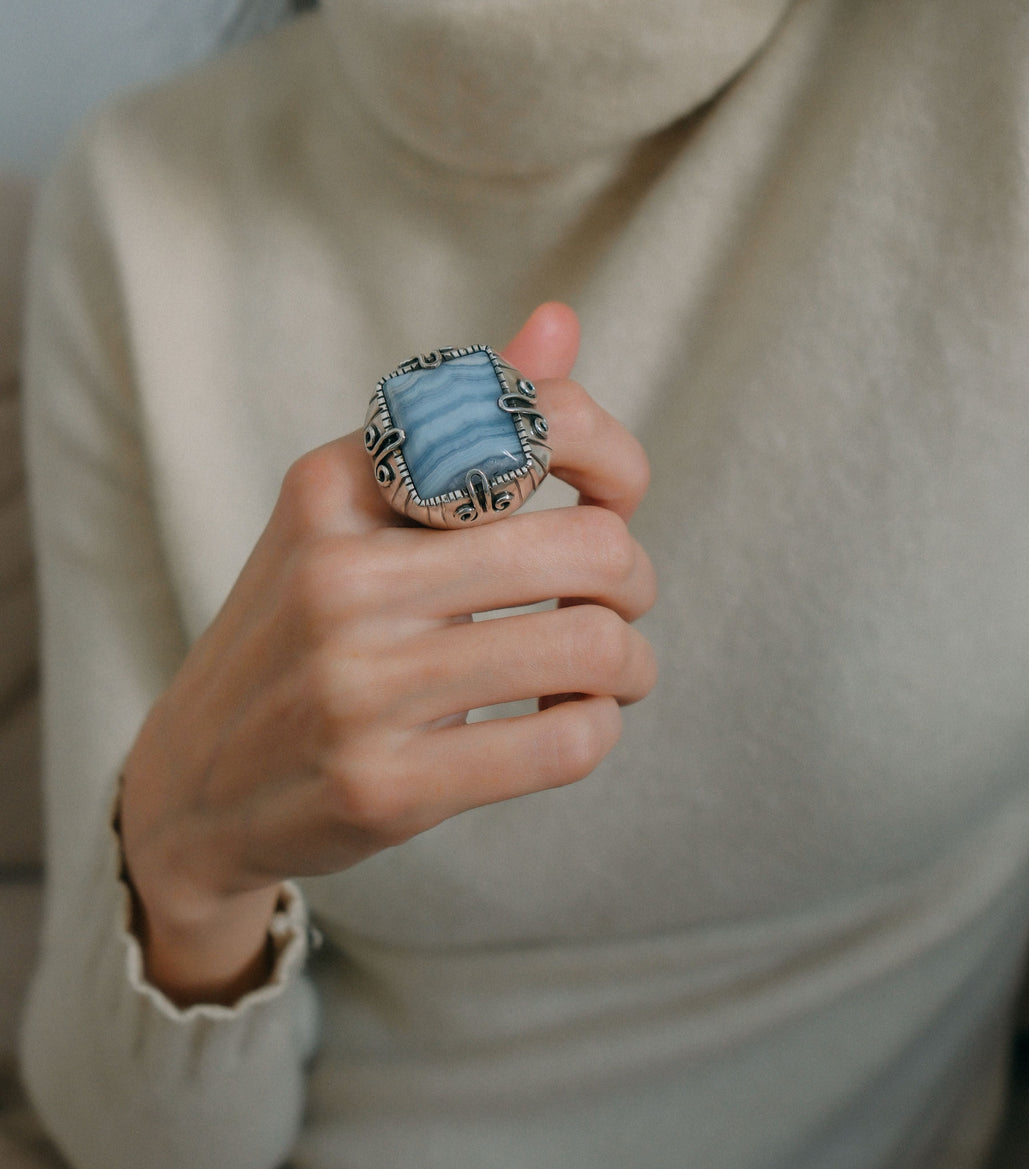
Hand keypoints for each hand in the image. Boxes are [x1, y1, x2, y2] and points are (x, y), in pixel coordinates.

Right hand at [119, 303, 655, 1002]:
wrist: (193, 787)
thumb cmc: (302, 634)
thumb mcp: (354, 516)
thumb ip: (464, 422)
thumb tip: (561, 320)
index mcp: (336, 484)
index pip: (530, 421)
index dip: (614, 458)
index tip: (617, 500)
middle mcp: (340, 574)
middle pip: (589, 545)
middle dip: (635, 580)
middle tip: (619, 605)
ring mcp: (357, 685)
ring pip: (591, 647)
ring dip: (631, 665)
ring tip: (611, 674)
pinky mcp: (384, 785)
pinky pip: (565, 744)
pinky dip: (597, 730)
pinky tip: (569, 723)